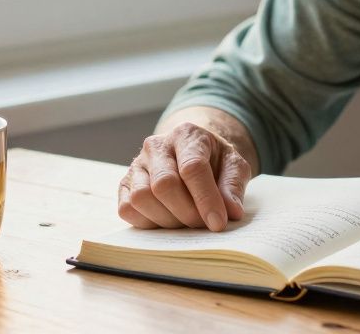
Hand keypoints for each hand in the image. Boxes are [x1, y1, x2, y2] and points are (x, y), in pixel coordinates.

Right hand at [117, 122, 250, 231]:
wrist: (192, 154)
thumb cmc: (214, 161)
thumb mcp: (233, 165)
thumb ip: (233, 185)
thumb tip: (231, 211)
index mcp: (186, 135)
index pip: (192, 167)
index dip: (206, 199)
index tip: (218, 223)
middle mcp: (156, 145)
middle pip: (164, 184)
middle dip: (186, 212)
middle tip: (203, 224)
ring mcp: (137, 164)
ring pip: (141, 197)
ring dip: (166, 219)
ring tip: (185, 222)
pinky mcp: (125, 184)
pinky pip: (127, 208)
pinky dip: (147, 222)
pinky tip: (167, 220)